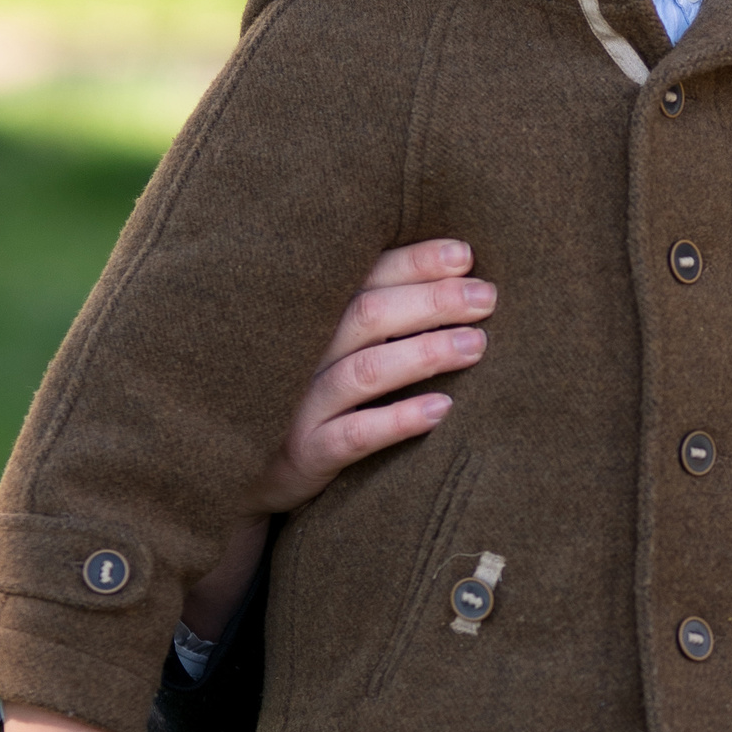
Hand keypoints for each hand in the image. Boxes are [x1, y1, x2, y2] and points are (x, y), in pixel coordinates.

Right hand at [182, 240, 494, 639]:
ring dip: (423, 353)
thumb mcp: (333, 345)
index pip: (364, 275)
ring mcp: (298, 405)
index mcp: (311, 316)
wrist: (245, 475)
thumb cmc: (312, 392)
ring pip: (364, 370)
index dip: (415, 262)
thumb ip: (377, 311)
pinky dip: (398, 420)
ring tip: (476, 346)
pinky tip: (442, 409)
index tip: (465, 256)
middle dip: (432, 301)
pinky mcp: (302, 455)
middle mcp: (300, 352)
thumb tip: (460, 273)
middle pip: (369, 315)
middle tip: (486, 299)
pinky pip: (352, 436)